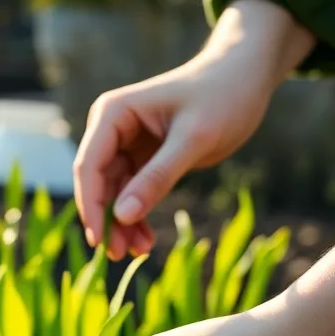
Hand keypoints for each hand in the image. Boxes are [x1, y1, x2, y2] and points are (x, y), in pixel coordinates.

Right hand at [75, 0, 315, 259]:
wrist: (245, 79)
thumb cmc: (223, 97)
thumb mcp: (194, 139)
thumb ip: (158, 176)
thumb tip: (123, 216)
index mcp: (113, 113)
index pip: (89, 165)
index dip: (92, 205)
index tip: (101, 241)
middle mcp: (111, 127)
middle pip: (96, 183)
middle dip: (107, 219)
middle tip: (120, 256)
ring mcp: (125, 144)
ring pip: (113, 193)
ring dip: (123, 224)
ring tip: (140, 252)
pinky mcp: (142, 158)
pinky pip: (131, 193)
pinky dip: (137, 217)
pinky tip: (147, 240)